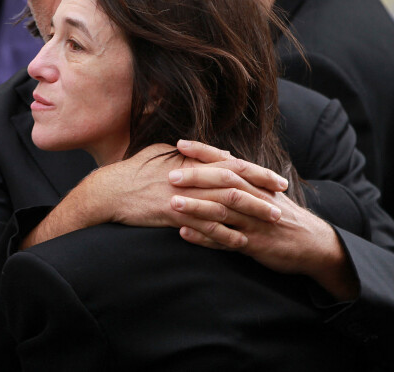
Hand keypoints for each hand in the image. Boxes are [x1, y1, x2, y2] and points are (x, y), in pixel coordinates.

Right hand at [23, 140, 288, 246]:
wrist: (110, 190)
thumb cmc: (135, 169)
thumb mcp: (162, 152)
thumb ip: (190, 153)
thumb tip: (214, 151)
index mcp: (192, 161)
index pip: (232, 164)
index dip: (257, 172)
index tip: (277, 178)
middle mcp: (191, 177)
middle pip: (234, 183)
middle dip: (261, 191)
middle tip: (283, 199)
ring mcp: (184, 196)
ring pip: (225, 205)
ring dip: (251, 213)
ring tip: (272, 221)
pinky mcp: (174, 215)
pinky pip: (204, 227)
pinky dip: (225, 235)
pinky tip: (241, 242)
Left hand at [169, 140, 357, 300]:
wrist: (314, 244)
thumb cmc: (283, 214)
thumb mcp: (267, 191)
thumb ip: (244, 175)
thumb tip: (222, 154)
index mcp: (256, 182)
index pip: (228, 161)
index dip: (204, 151)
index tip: (180, 143)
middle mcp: (255, 198)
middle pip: (225, 182)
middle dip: (197, 177)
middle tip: (171, 175)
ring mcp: (254, 222)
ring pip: (223, 210)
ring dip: (197, 206)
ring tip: (172, 203)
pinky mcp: (254, 245)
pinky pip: (226, 241)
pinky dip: (205, 238)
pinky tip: (184, 233)